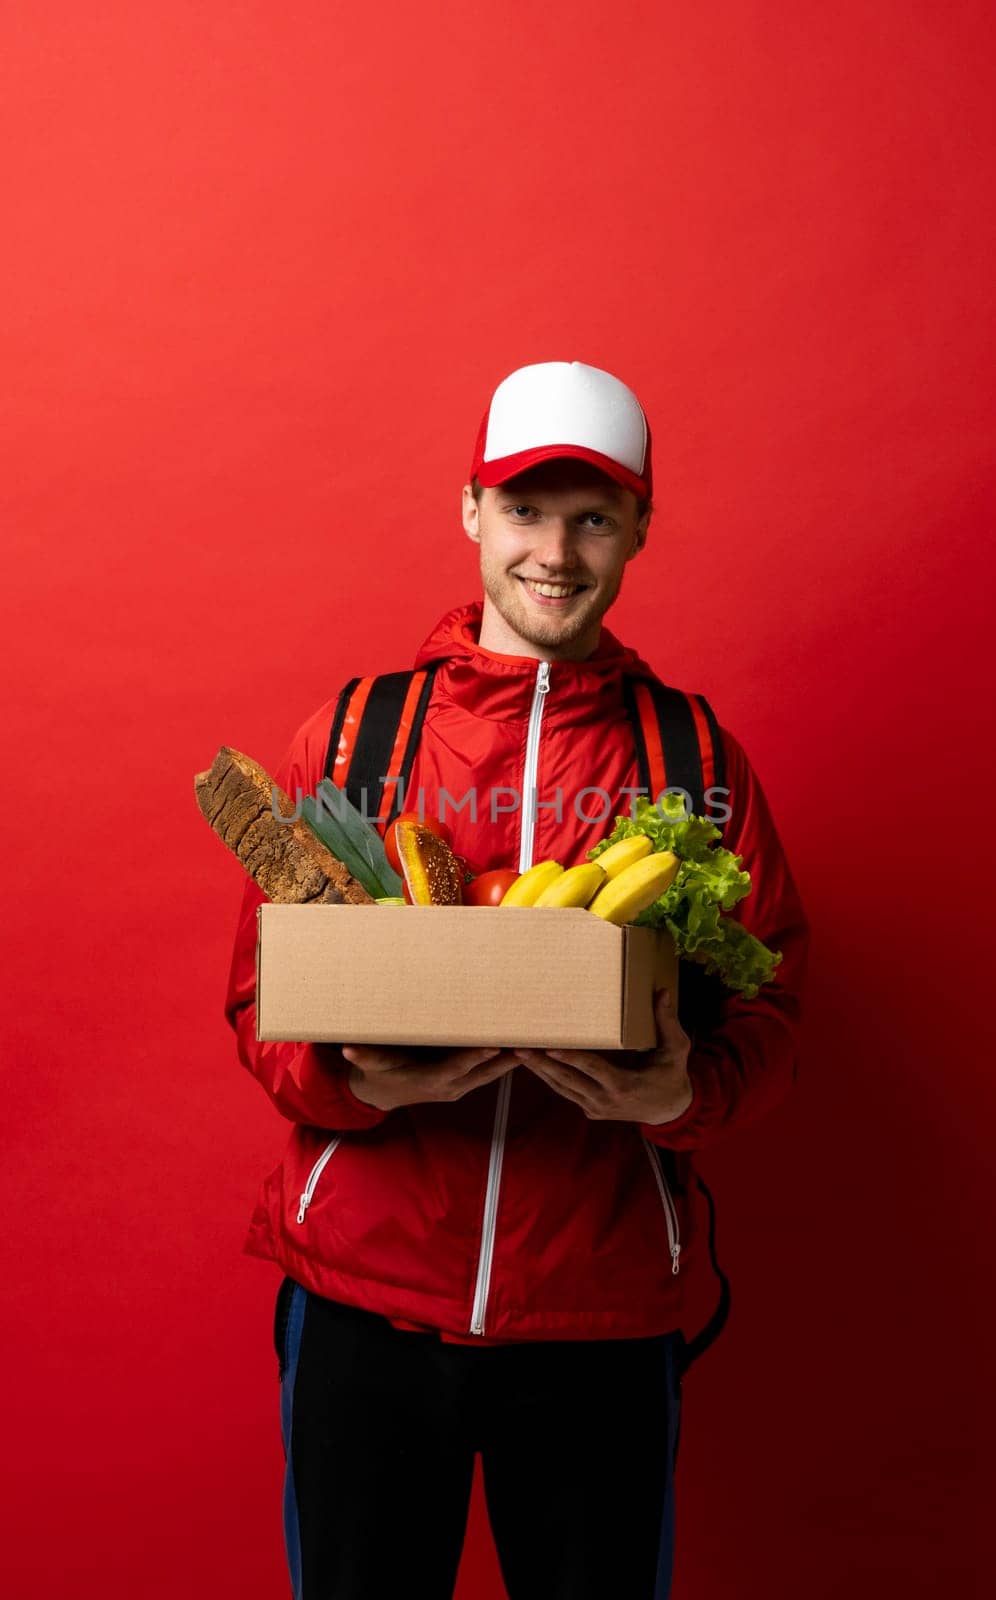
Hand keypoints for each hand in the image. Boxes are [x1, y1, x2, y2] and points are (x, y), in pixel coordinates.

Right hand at [341, 1042, 519, 1111]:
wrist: (384, 1094)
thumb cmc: (380, 1071)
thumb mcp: (372, 1063)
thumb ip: (364, 1055)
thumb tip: (347, 1049)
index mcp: (431, 1079)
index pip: (457, 1068)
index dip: (474, 1059)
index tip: (492, 1046)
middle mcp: (451, 1086)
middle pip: (485, 1072)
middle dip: (507, 1057)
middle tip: (530, 1040)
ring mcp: (461, 1087)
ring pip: (494, 1074)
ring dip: (515, 1059)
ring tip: (540, 1040)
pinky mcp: (467, 1083)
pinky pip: (493, 1073)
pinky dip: (509, 1061)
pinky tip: (527, 1046)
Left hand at [515, 988, 693, 1124]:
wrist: (669, 1111)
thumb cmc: (672, 1075)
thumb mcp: (676, 1050)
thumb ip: (667, 1022)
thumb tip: (661, 993)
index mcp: (624, 1085)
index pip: (592, 1069)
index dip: (571, 1059)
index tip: (550, 1049)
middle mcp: (605, 1100)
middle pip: (568, 1080)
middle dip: (542, 1064)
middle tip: (520, 1048)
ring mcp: (596, 1108)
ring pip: (562, 1088)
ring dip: (540, 1071)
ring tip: (519, 1054)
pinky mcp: (591, 1111)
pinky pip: (566, 1092)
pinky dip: (549, 1078)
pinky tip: (534, 1064)